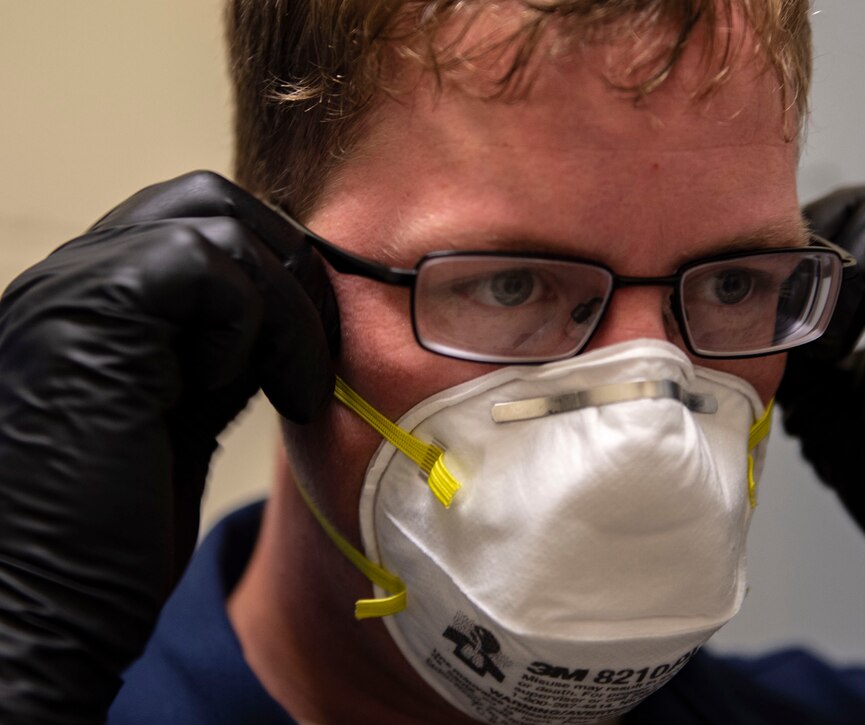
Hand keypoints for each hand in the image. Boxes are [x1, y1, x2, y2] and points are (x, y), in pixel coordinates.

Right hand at [0, 172, 337, 722]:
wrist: (35, 610)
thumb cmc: (108, 536)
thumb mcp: (181, 419)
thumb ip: (220, 353)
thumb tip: (291, 313)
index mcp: (92, 303)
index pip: (199, 221)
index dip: (274, 270)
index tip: (307, 346)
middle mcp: (72, 281)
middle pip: (211, 200)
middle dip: (288, 272)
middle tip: (310, 357)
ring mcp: (70, 292)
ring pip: (217, 223)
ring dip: (282, 307)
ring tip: (287, 387)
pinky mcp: (87, 318)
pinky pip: (202, 263)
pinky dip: (251, 322)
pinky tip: (240, 390)